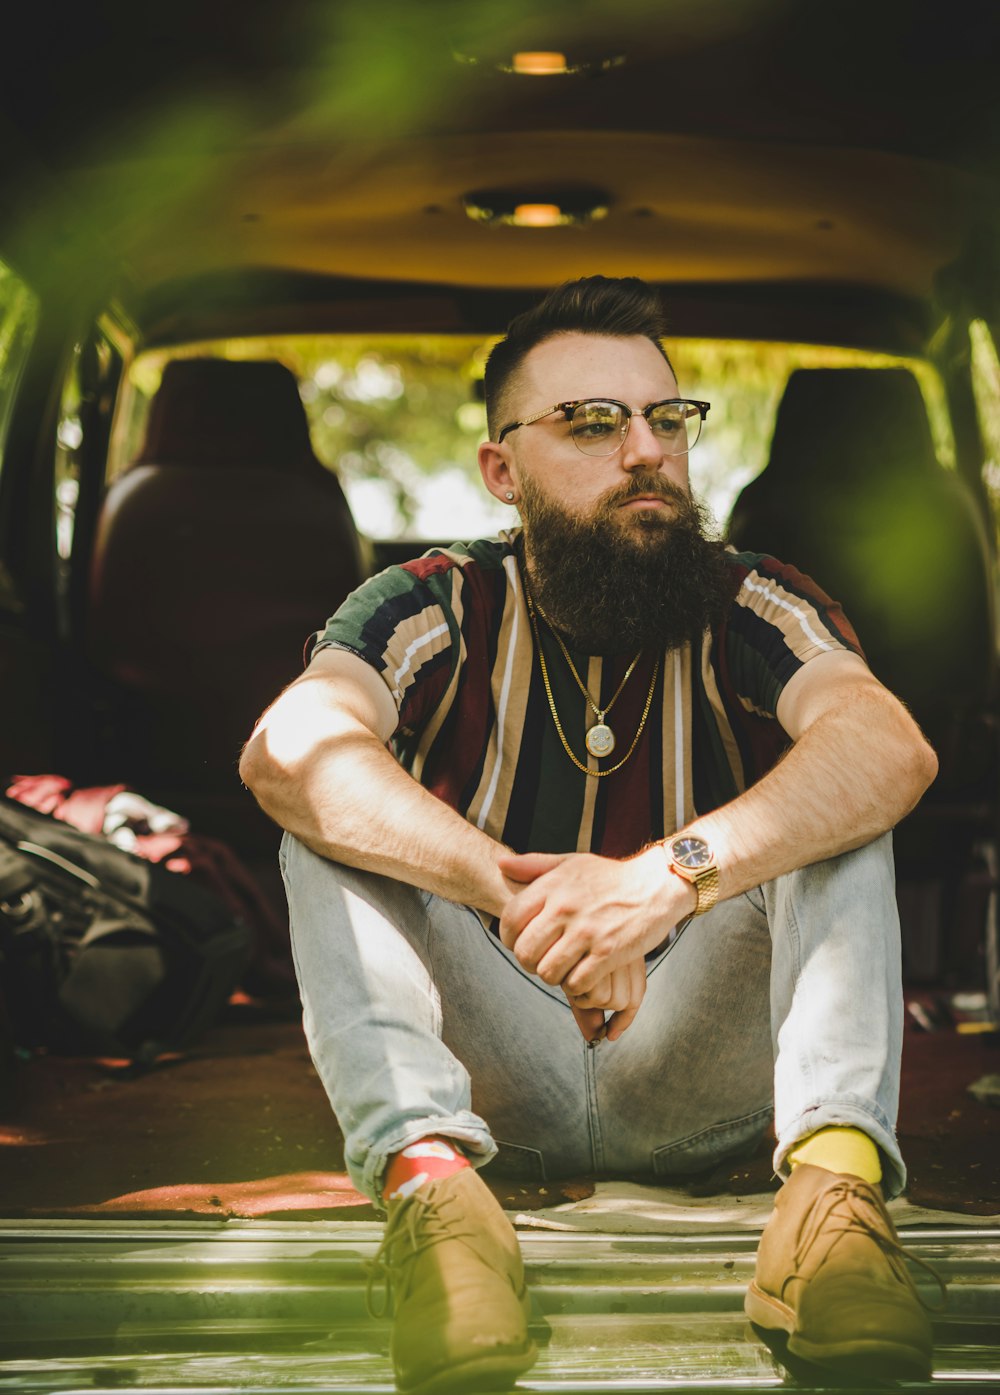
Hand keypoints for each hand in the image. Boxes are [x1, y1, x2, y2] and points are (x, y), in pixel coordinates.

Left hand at [498, 848, 692, 1038]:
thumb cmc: (611, 877)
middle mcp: (566, 908)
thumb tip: (501, 863)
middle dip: (529, 963)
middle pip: (525, 952)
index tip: (520, 942)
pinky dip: (577, 986)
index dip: (509, 938)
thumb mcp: (572, 862)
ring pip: (548, 972)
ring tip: (563, 968)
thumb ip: (534, 865)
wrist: (656, 885)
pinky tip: (583, 975)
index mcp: (553, 886)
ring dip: (553, 976)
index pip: (511, 920)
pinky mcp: (608, 953)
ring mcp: (587, 932)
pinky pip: (577, 983)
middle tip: (542, 960)